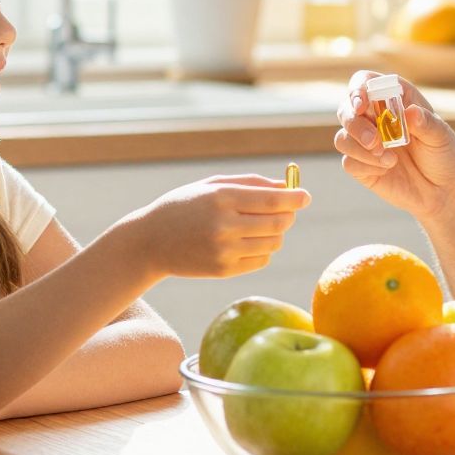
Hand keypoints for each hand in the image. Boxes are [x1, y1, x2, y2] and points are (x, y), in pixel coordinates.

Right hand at [120, 173, 305, 278]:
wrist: (149, 242)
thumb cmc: (185, 206)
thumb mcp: (212, 185)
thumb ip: (251, 184)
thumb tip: (287, 186)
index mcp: (221, 199)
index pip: (272, 201)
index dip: (294, 198)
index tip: (305, 196)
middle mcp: (224, 225)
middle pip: (278, 223)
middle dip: (288, 215)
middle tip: (286, 210)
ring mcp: (224, 251)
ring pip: (273, 243)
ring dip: (276, 233)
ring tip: (260, 225)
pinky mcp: (223, 271)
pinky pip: (261, 260)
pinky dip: (263, 250)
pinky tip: (247, 242)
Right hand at [333, 70, 454, 216]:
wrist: (445, 190)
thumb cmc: (444, 155)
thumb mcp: (441, 136)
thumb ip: (425, 123)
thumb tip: (411, 112)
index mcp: (394, 99)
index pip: (366, 82)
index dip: (358, 88)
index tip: (362, 104)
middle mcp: (375, 117)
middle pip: (346, 109)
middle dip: (354, 123)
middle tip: (374, 140)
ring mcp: (366, 142)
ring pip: (343, 137)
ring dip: (360, 148)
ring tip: (389, 159)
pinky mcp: (362, 166)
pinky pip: (348, 162)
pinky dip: (365, 166)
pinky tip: (386, 170)